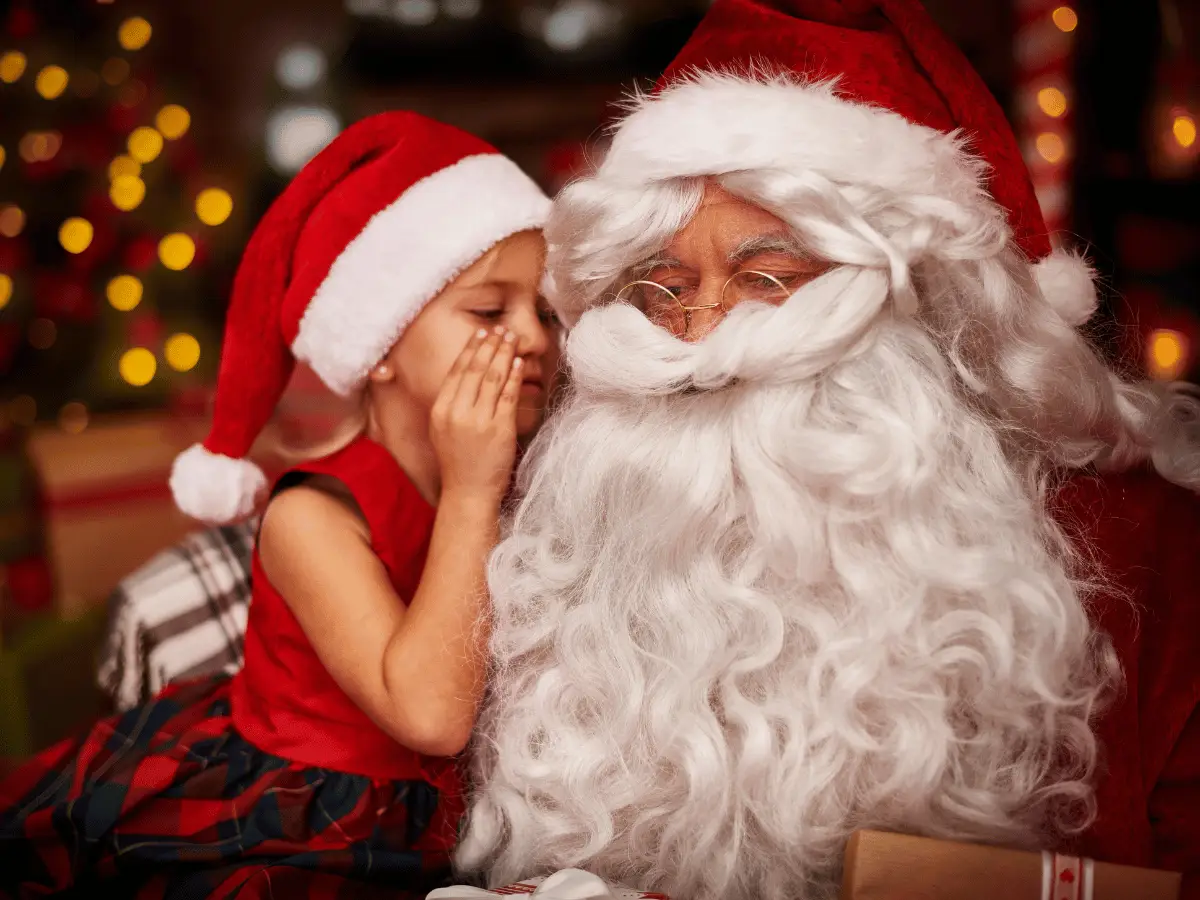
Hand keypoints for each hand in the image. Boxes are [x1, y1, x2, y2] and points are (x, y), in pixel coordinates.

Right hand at [430, 326, 523, 500]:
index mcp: (441, 410)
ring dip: (503, 354)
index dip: (470, 350)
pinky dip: (513, 376)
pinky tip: (518, 363)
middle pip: (475, 369)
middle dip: (489, 345)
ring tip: (511, 339)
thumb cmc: (459, 463)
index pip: (457, 371)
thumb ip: (452, 404)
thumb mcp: (443, 430)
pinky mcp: (498, 429)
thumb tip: (465, 376)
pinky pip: (507, 396)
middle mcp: (457, 412)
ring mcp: (478, 420)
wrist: (468, 492)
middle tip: (500, 329)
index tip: (480, 334)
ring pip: (492, 378)